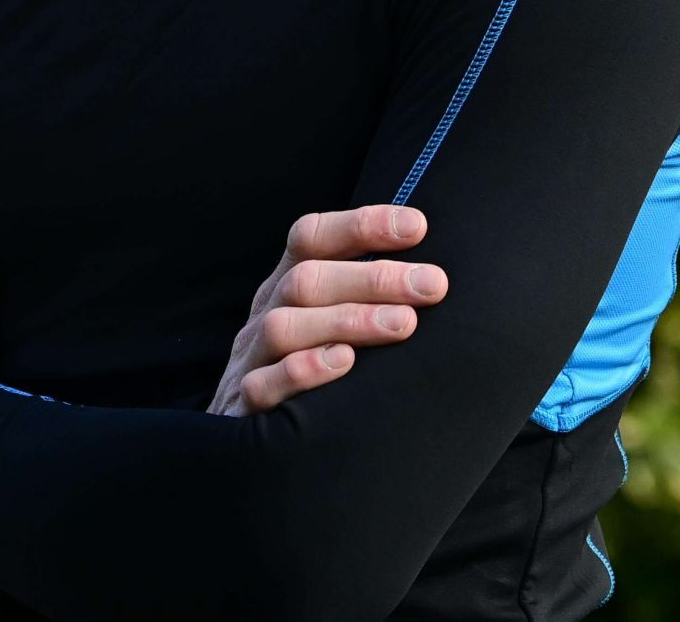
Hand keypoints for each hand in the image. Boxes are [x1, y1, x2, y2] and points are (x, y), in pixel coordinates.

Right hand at [208, 205, 447, 416]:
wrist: (242, 454)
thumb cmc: (314, 378)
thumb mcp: (328, 327)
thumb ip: (365, 300)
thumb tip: (436, 276)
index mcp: (285, 287)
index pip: (312, 238)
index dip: (361, 225)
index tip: (418, 227)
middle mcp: (265, 315)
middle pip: (306, 280)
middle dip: (373, 278)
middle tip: (432, 285)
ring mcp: (250, 361)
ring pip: (284, 326)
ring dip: (348, 320)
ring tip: (404, 324)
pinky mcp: (243, 408)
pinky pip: (262, 384)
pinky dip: (302, 370)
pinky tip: (344, 363)